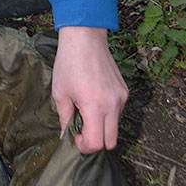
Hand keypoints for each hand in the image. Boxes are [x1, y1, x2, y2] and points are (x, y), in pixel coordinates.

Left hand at [51, 25, 126, 153]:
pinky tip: (94, 100)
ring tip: (86, 111)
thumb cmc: (69, 63)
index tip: (76, 138)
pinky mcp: (125, 91)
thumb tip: (65, 138)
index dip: (85, 147)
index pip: (96, 143)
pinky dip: (107, 114)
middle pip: (111, 142)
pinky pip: (118, 112)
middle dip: (96, 142)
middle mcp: (112, 104)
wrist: (85, 38)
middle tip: (81, 131)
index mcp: (94, 106)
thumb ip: (65, 119)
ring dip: (102, 128)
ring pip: (115, 127)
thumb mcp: (60, 93)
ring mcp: (121, 97)